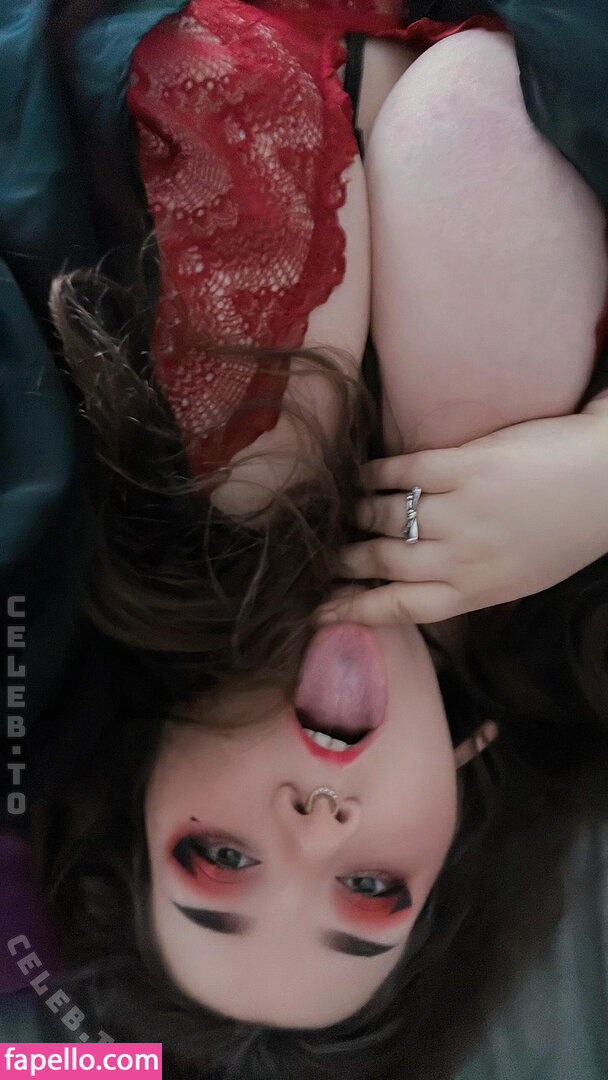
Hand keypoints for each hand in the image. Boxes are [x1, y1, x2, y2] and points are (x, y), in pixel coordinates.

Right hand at [316, 410, 607, 625]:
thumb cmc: (568, 532)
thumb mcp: (519, 577)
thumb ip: (470, 583)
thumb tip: (417, 582)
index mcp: (476, 592)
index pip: (399, 608)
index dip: (354, 610)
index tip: (320, 611)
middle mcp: (462, 558)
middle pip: (382, 563)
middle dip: (345, 560)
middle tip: (323, 554)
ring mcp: (462, 512)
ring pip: (385, 518)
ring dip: (357, 513)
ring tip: (345, 509)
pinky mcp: (465, 467)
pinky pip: (402, 473)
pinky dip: (375, 474)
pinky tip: (364, 474)